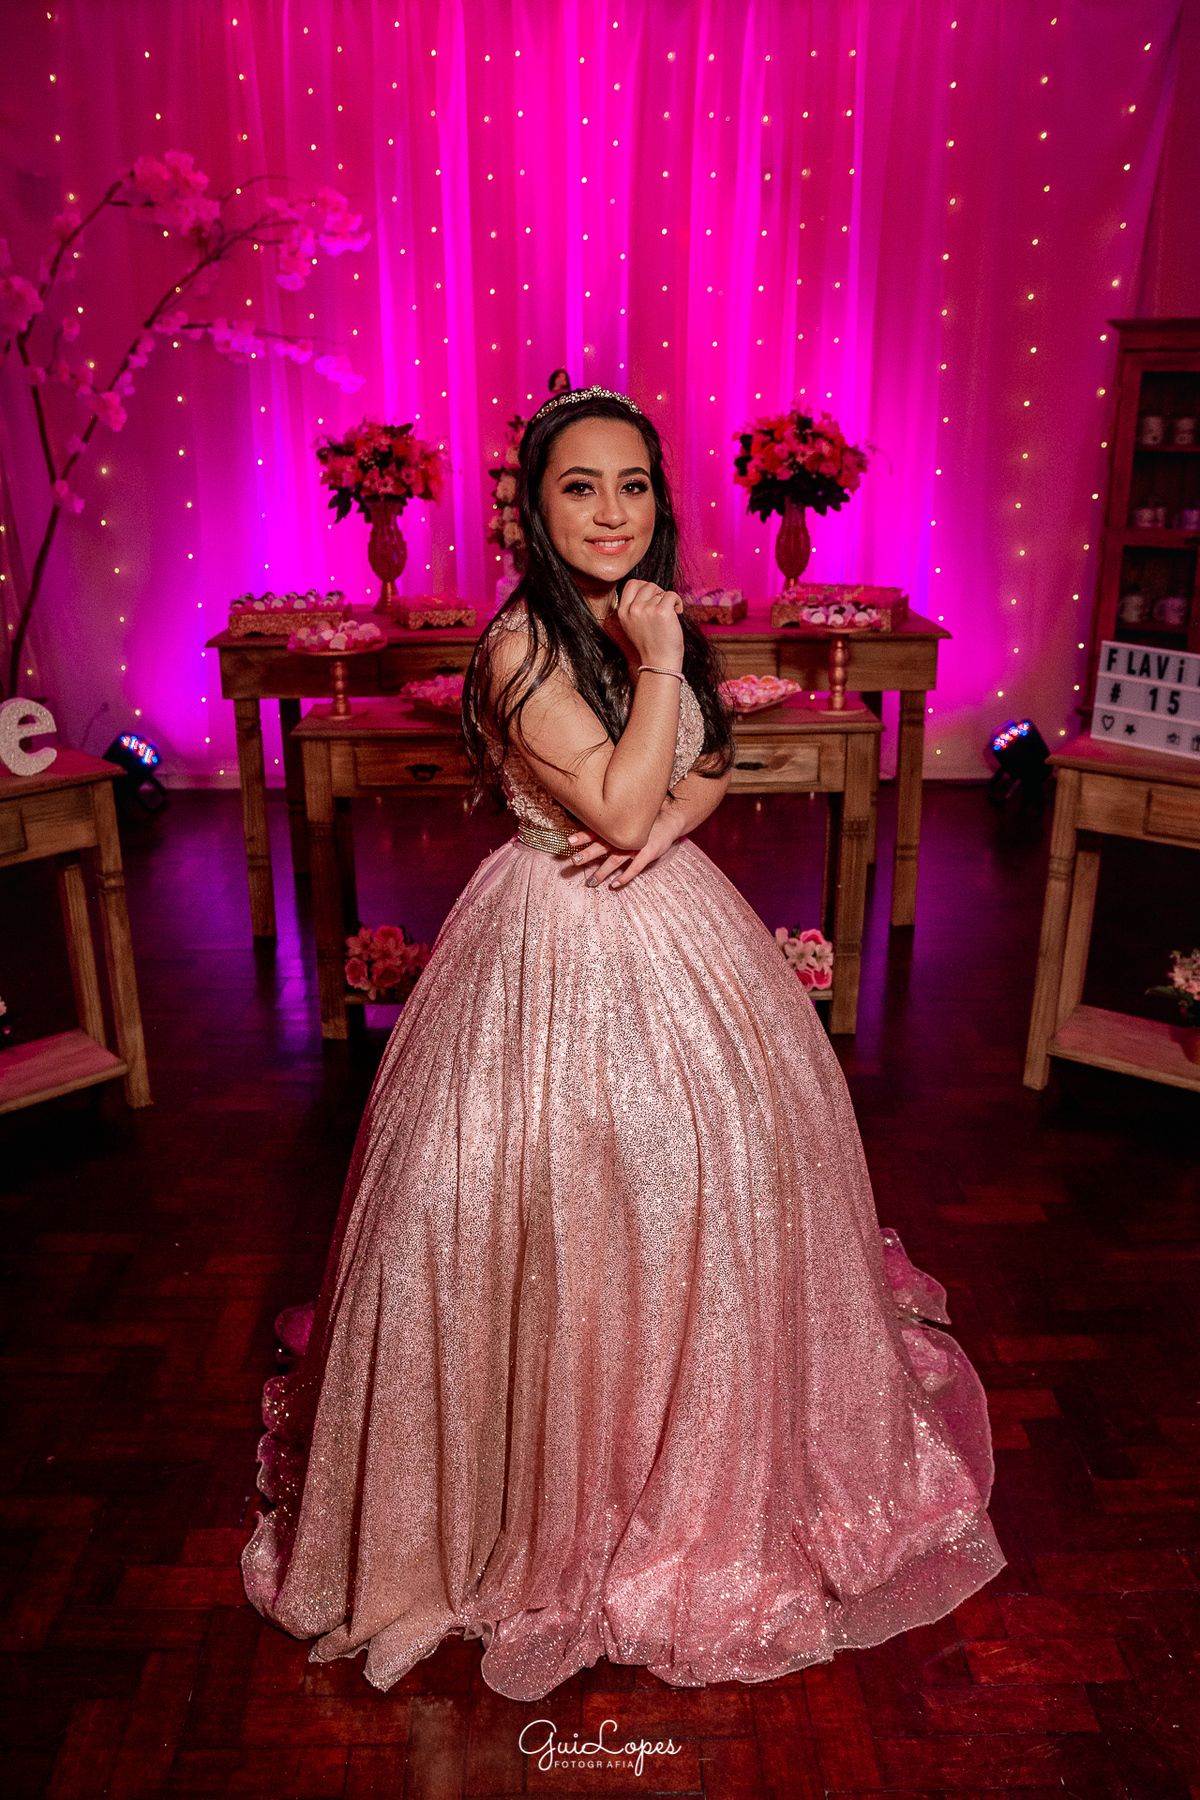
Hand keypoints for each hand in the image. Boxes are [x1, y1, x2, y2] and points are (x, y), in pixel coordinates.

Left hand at [567, 805, 683, 888]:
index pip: (596, 831)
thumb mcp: (628, 819)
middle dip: (587, 854)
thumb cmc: (645, 820)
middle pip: (602, 846)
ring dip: (602, 872)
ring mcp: (636, 846)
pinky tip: (613, 885)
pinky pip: (634, 868)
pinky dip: (624, 877)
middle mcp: (624, 836)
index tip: (568, 841)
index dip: (582, 836)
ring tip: (590, 882)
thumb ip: (612, 825)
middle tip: (573, 862)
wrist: (670, 818)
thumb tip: (592, 829)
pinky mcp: (648, 854)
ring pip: (615, 860)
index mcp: (618, 827)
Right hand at [613, 578, 683, 668]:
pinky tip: (677, 612)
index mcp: (623, 611)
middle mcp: (633, 609)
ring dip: (668, 600)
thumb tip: (647, 589)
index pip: (632, 583)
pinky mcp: (662, 611)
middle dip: (658, 594)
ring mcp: (647, 609)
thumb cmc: (650, 644)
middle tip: (663, 608)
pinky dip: (677, 602)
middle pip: (648, 585)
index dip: (645, 587)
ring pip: (661, 590)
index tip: (653, 597)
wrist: (659, 662)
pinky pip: (672, 594)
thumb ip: (635, 607)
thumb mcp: (632, 625)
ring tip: (670, 614)